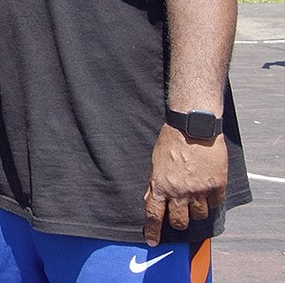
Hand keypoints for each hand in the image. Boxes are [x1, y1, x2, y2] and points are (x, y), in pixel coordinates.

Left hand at [142, 123, 226, 245]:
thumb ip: (155, 183)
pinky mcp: (217, 186)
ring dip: (195, 211)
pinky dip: (211, 201)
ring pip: (199, 215)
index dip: (153, 230)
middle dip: (178, 222)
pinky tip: (207, 192)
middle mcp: (180, 191)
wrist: (194, 126)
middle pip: (179, 221)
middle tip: (179, 216)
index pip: (154, 214)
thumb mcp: (156, 162)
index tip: (153, 241)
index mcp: (161, 185)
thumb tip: (150, 200)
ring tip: (194, 199)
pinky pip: (215, 204)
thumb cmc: (171, 141)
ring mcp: (200, 190)